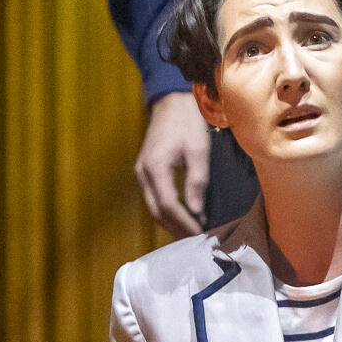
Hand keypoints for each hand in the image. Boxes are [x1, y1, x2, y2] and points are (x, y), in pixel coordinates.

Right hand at [134, 91, 212, 236]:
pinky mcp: (145, 169)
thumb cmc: (187, 122)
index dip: (184, 222)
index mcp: (155, 167)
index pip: (168, 205)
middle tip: (195, 240)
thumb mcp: (198, 150)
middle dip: (176, 227)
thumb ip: (196, 181)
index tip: (200, 233)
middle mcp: (143, 172)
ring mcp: (141, 171)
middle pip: (157, 210)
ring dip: (170, 221)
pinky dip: (166, 210)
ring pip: (153, 206)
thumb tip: (196, 211)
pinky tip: (181, 215)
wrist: (172, 101)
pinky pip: (154, 197)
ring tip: (189, 232)